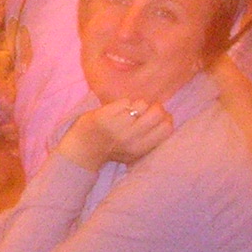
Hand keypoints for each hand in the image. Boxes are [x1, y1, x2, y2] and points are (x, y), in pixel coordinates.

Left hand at [57, 99, 174, 173]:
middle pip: (158, 112)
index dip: (165, 118)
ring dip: (136, 104)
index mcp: (141, 148)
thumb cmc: (112, 147)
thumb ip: (151, 139)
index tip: (156, 118)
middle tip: (143, 111)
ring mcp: (117, 126)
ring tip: (128, 111)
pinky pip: (125, 101)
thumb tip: (168, 119)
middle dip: (153, 107)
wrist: (83, 149)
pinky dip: (123, 103)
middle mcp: (131, 139)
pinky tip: (116, 110)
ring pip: (142, 103)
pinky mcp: (105, 116)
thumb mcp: (135, 151)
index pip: (167, 128)